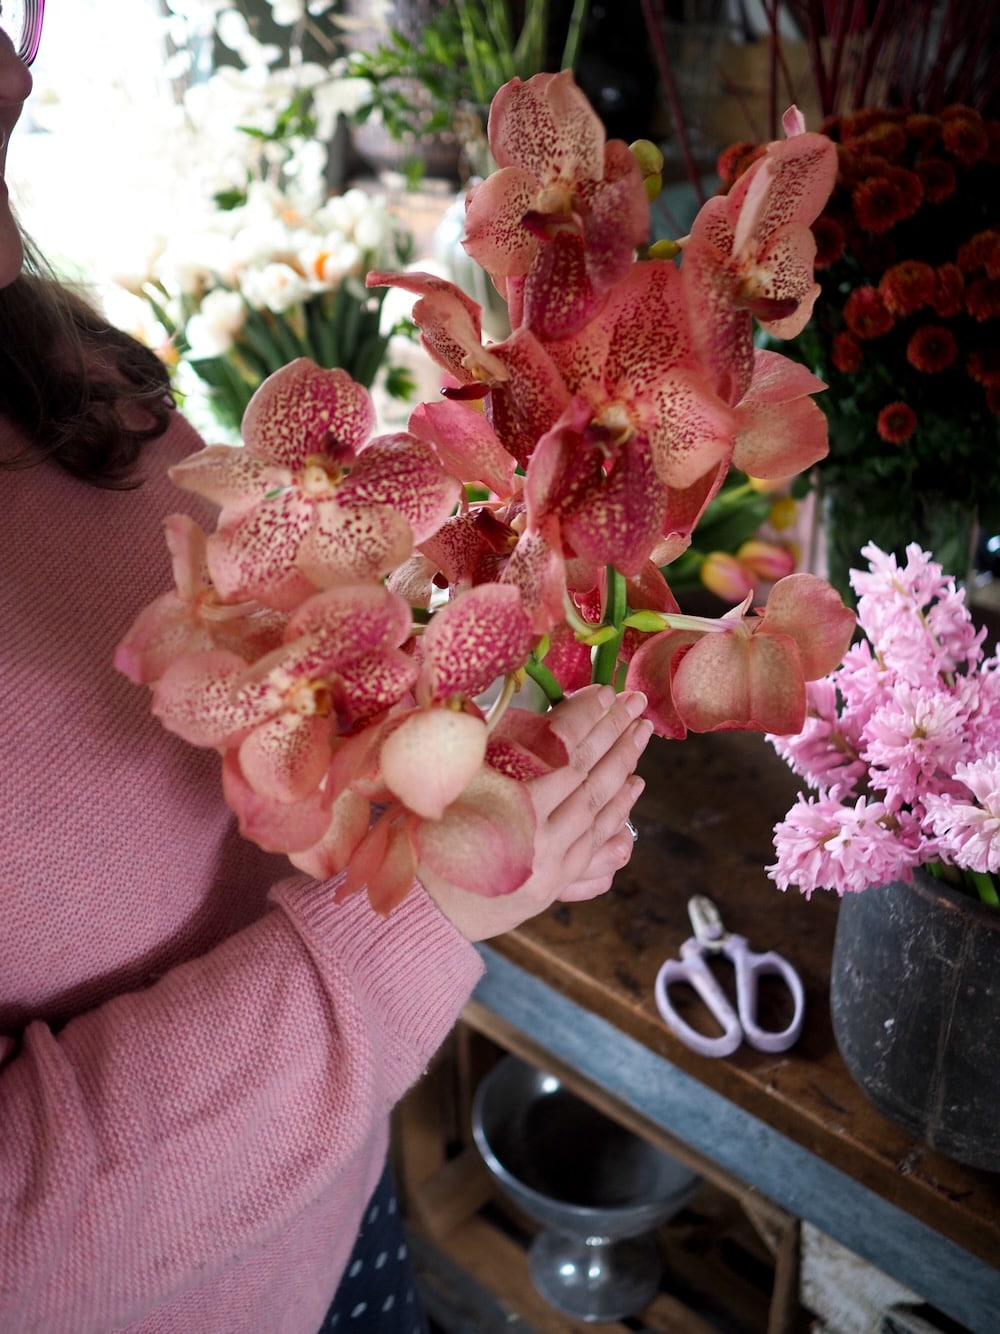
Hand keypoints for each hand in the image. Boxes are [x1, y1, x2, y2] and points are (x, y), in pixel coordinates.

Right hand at [421, 685, 651, 940]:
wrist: (423, 908)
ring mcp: (549, 865)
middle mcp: (536, 835)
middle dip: (618, 740)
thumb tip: (531, 714)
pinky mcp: (553, 886)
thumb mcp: (454, 784)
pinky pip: (594, 850)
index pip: (565, 749)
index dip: (589, 718)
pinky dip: (614, 823)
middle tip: (638, 710)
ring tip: (637, 744)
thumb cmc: (428, 838)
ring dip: (622, 778)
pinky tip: (626, 804)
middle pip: (590, 780)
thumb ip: (490, 749)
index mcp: (510, 802)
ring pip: (598, 815)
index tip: (607, 693)